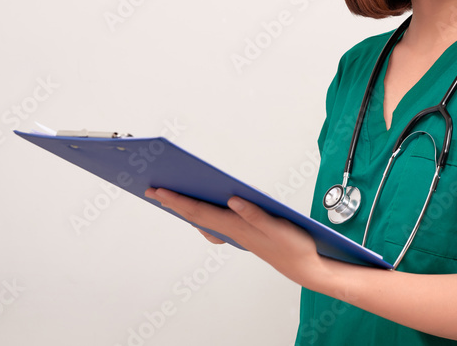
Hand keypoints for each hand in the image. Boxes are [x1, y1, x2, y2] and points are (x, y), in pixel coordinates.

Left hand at [144, 188, 333, 289]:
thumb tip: (233, 200)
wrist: (304, 267)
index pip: (199, 211)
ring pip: (203, 219)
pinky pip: (214, 223)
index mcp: (236, 227)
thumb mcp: (278, 227)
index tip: (159, 190)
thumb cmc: (293, 246)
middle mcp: (232, 231)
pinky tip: (202, 208)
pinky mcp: (242, 234)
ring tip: (170, 196)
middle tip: (152, 190)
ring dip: (185, 208)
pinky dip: (201, 214)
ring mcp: (235, 234)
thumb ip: (255, 214)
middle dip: (172, 202)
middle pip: (195, 214)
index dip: (178, 200)